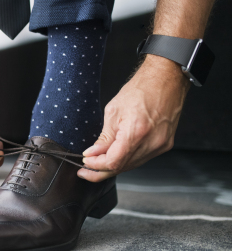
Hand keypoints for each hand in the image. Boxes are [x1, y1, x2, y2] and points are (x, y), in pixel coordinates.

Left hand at [78, 55, 190, 181]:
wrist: (166, 80)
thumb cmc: (141, 90)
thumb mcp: (113, 111)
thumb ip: (104, 137)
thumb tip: (93, 154)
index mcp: (136, 132)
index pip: (113, 162)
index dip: (96, 165)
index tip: (85, 162)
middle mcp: (152, 142)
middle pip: (122, 168)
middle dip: (101, 171)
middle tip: (86, 170)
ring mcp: (161, 145)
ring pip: (132, 166)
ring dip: (114, 166)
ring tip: (97, 163)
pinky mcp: (165, 144)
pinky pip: (142, 159)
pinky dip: (127, 160)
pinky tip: (116, 156)